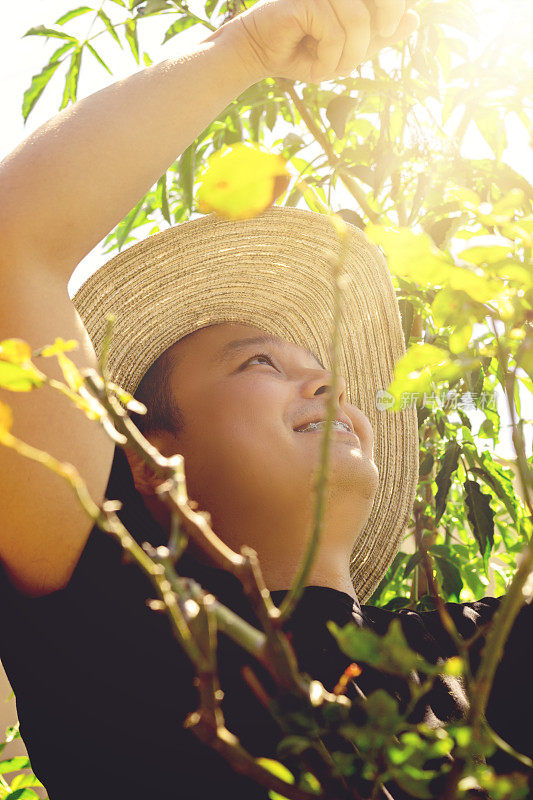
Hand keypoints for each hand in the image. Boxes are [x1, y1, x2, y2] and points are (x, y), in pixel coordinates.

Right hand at [232, 0, 419, 83]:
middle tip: (364, 52)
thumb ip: (378, 36)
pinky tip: (315, 70)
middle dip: (383, 29)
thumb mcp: (346, 50)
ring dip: (350, 56)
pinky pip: (334, 33)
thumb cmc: (303, 52)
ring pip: (358, 22)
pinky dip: (329, 60)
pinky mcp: (305, 1)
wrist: (259, 54)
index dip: (395, 12)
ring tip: (332, 70)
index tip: (386, 31)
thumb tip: (413, 18)